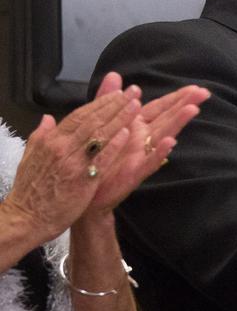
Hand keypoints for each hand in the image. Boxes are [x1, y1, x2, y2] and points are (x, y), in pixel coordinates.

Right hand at [0, 77, 141, 245]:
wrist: (26, 217)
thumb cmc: (30, 190)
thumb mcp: (30, 157)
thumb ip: (41, 135)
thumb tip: (48, 118)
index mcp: (50, 141)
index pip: (79, 116)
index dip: (99, 103)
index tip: (116, 93)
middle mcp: (62, 148)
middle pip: (92, 121)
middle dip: (114, 105)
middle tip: (132, 93)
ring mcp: (73, 163)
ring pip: (98, 135)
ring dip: (118, 119)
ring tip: (135, 106)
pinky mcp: (83, 180)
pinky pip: (101, 160)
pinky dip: (113, 146)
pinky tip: (127, 134)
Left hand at [85, 80, 209, 215]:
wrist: (83, 188)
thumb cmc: (94, 156)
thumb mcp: (98, 121)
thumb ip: (107, 98)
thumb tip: (115, 75)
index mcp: (135, 125)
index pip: (160, 107)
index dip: (177, 97)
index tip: (195, 87)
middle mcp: (142, 138)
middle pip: (167, 118)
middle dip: (185, 104)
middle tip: (204, 93)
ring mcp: (141, 154)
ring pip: (163, 135)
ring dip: (178, 122)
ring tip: (193, 109)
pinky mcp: (134, 171)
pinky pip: (150, 161)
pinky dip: (160, 152)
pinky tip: (170, 142)